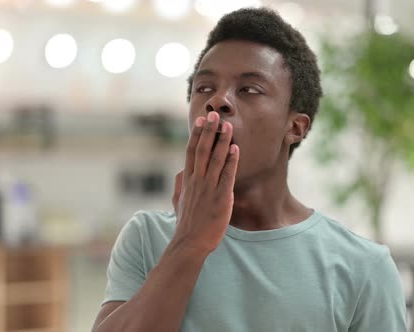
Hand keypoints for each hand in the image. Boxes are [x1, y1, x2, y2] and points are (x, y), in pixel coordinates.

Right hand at [172, 111, 238, 253]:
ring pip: (215, 160)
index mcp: (188, 180)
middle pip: (202, 150)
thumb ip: (180, 185)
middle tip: (214, 115)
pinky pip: (227, 176)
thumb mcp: (178, 202)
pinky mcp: (221, 198)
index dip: (196, 135)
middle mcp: (197, 181)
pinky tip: (235, 149)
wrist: (189, 243)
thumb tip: (181, 173)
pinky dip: (231, 161)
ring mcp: (208, 189)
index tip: (200, 121)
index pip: (191, 152)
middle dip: (209, 131)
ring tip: (228, 126)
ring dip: (222, 141)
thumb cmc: (186, 224)